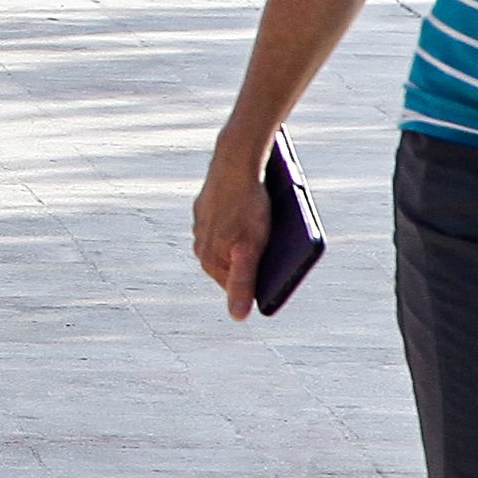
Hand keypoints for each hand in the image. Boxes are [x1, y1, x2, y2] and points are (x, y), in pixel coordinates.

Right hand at [192, 138, 273, 317]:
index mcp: (208, 259)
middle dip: (254, 257)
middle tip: (275, 243)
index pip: (238, 286)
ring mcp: (201, 225)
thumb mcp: (251, 249)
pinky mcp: (206, 207)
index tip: (278, 264)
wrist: (235, 160)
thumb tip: (237, 317)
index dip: (260, 278)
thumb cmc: (248, 206)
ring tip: (268, 226)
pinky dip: (241, 220)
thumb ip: (243, 283)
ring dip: (248, 239)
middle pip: (234, 263)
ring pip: (231, 241)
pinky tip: (255, 209)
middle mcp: (199, 245)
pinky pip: (227, 222)